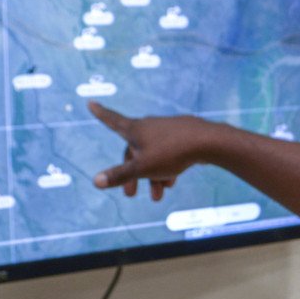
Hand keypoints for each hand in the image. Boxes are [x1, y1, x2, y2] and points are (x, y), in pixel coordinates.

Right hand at [87, 101, 212, 200]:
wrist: (209, 142)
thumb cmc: (172, 152)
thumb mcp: (142, 168)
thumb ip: (119, 175)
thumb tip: (95, 181)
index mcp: (135, 129)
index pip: (112, 120)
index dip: (101, 113)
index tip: (91, 103)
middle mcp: (149, 125)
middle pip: (133, 150)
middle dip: (132, 174)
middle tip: (130, 194)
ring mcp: (166, 129)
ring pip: (152, 154)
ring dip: (152, 176)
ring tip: (158, 196)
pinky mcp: (181, 135)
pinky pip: (168, 152)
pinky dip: (166, 167)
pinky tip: (172, 183)